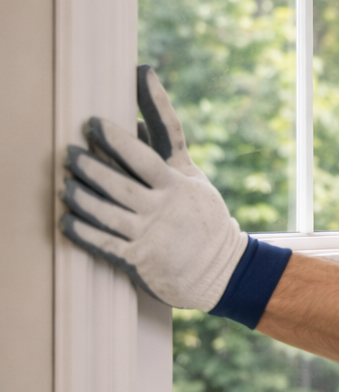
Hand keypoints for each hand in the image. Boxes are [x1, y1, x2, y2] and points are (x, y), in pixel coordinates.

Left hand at [60, 65, 246, 309]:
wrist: (220, 270)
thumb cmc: (204, 219)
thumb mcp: (195, 182)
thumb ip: (168, 153)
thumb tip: (137, 122)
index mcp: (179, 185)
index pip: (145, 156)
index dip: (119, 138)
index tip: (94, 121)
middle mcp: (165, 207)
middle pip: (119, 184)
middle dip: (90, 167)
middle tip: (69, 152)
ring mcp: (151, 234)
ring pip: (106, 213)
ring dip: (80, 198)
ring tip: (64, 185)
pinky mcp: (140, 259)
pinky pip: (104, 243)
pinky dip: (82, 232)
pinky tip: (66, 221)